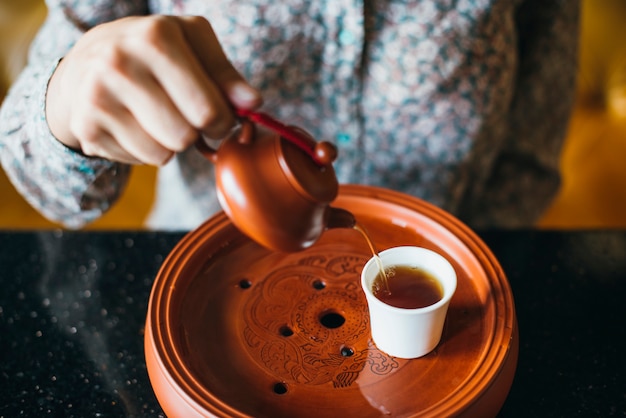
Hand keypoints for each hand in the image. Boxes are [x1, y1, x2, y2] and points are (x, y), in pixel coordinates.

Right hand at [46, 15, 261, 164]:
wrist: (84, 63)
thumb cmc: (151, 52)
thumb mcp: (191, 44)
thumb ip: (225, 74)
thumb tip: (253, 103)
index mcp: (156, 38)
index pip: (207, 109)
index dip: (223, 122)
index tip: (220, 117)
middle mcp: (120, 64)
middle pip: (184, 137)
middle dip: (196, 134)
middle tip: (187, 117)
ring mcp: (97, 97)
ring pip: (162, 154)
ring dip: (170, 144)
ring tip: (157, 117)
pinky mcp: (86, 127)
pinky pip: (140, 161)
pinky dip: (146, 150)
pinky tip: (135, 124)